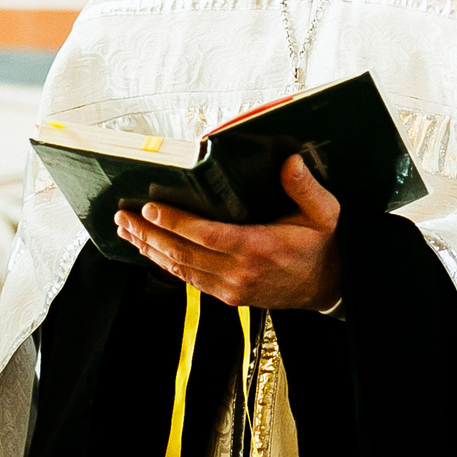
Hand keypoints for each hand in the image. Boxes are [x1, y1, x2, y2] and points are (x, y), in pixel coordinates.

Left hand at [116, 155, 341, 310]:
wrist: (332, 286)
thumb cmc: (326, 246)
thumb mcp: (326, 214)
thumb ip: (306, 187)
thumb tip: (290, 160)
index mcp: (259, 248)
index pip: (206, 235)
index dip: (175, 222)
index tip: (150, 208)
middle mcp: (240, 272)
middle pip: (183, 254)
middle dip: (149, 234)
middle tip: (124, 218)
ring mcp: (232, 288)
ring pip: (181, 270)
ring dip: (151, 250)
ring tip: (127, 231)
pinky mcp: (230, 296)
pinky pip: (190, 280)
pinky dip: (166, 264)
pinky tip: (152, 250)